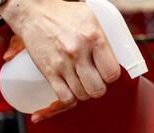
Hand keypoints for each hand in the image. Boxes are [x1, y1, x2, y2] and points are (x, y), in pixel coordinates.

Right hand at [0, 0, 120, 122]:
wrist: (33, 13)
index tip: (106, 73)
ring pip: (82, 95)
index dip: (111, 76)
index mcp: (93, 38)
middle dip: (98, 87)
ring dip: (84, 92)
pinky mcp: (49, 72)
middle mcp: (78, 52)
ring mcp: (62, 64)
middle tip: (94, 79)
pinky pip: (65, 98)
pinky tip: (71, 89)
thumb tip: (120, 57)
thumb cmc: (64, 15)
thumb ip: (105, 39)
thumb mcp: (91, 19)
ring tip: (82, 82)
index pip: (112, 73)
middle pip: (98, 89)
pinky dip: (70, 98)